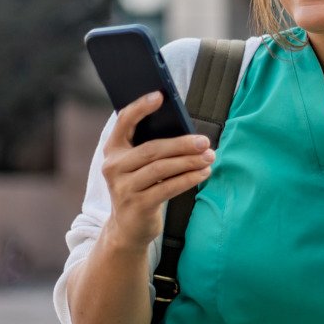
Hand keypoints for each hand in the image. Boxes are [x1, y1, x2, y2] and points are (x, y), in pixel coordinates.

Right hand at [98, 92, 214, 248]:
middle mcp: (114, 167)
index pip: (124, 122)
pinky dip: (188, 179)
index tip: (160, 96)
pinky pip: (167, 188)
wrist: (128, 228)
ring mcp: (123, 187)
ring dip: (189, 162)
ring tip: (209, 157)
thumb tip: (188, 133)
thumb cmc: (141, 187)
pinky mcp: (137, 205)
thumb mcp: (139, 166)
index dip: (140, 107)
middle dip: (182, 144)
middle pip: (152, 149)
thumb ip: (153, 148)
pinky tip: (204, 173)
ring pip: (161, 168)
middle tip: (204, 141)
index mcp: (113, 150)